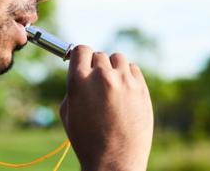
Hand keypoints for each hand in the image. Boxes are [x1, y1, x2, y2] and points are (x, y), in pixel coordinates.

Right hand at [60, 45, 153, 170]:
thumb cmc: (87, 140)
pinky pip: (133, 69)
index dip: (80, 55)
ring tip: (112, 87)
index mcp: (79, 81)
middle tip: (97, 83)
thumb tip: (81, 71)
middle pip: (98, 55)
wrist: (114, 162)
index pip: (80, 50)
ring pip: (117, 59)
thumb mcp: (67, 113)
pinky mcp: (141, 88)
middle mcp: (102, 77)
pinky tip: (124, 92)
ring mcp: (124, 81)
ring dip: (113, 68)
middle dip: (96, 67)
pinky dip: (127, 75)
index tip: (82, 61)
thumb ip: (73, 86)